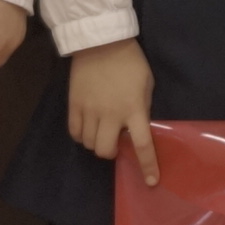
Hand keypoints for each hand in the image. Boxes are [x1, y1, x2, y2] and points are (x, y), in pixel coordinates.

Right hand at [68, 37, 158, 184]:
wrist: (101, 42)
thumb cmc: (130, 62)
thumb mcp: (146, 84)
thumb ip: (142, 107)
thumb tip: (135, 127)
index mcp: (133, 109)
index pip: (141, 144)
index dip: (147, 165)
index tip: (150, 181)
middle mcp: (110, 114)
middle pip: (105, 150)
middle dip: (110, 153)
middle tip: (114, 143)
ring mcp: (90, 110)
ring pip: (89, 143)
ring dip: (96, 143)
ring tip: (100, 132)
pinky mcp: (74, 104)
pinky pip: (74, 132)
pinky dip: (81, 135)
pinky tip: (86, 128)